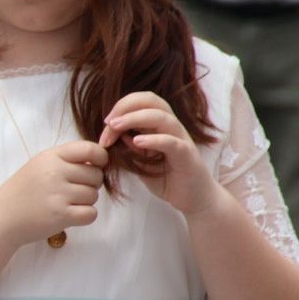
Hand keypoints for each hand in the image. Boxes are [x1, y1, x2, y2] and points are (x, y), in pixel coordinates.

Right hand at [0, 140, 107, 247]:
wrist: (1, 218)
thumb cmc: (22, 191)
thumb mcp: (39, 165)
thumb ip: (65, 160)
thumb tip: (98, 162)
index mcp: (51, 156)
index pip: (89, 149)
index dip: (101, 158)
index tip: (97, 166)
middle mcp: (55, 172)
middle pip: (95, 175)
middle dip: (91, 184)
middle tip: (74, 191)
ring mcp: (58, 194)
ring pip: (94, 196)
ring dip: (86, 202)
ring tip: (67, 203)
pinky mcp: (61, 215)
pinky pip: (91, 214)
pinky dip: (85, 216)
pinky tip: (71, 215)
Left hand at [99, 92, 217, 216]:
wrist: (192, 199)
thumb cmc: (166, 177)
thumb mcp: (141, 160)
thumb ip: (129, 147)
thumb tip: (114, 134)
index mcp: (160, 125)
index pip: (142, 101)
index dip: (122, 106)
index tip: (106, 123)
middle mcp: (172, 127)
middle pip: (151, 100)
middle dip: (126, 106)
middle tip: (108, 122)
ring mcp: (181, 139)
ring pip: (161, 117)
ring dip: (134, 118)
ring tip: (115, 127)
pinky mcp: (187, 155)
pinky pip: (171, 142)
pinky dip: (153, 139)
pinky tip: (137, 142)